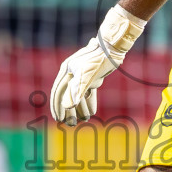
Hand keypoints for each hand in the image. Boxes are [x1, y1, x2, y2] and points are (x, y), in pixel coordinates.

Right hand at [49, 6, 146, 125]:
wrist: (113, 47)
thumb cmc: (98, 59)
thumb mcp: (87, 76)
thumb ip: (76, 91)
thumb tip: (67, 106)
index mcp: (66, 71)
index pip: (59, 92)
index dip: (57, 106)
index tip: (58, 119)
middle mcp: (72, 73)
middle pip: (68, 95)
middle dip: (69, 111)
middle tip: (71, 124)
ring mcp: (83, 74)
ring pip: (79, 95)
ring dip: (81, 108)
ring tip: (85, 120)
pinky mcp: (93, 75)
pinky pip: (88, 91)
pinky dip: (89, 101)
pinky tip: (92, 111)